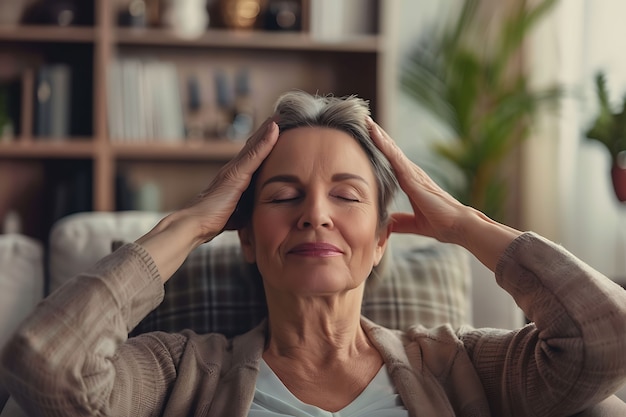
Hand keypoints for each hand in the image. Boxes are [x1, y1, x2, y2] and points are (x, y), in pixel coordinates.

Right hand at [136, 118, 278, 280]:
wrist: (194, 225)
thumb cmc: (212, 223)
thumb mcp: (236, 214)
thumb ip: (245, 210)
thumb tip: (253, 216)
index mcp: (234, 179)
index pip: (253, 157)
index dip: (264, 144)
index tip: (277, 131)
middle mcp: (233, 169)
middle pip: (253, 146)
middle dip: (267, 131)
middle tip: (281, 115)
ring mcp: (234, 170)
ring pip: (255, 144)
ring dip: (268, 129)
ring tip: (281, 114)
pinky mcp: (236, 174)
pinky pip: (254, 154)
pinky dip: (266, 140)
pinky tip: (275, 128)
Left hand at [367, 118, 470, 244]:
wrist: (456, 226)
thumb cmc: (440, 223)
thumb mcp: (413, 223)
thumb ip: (400, 222)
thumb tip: (386, 225)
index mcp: (410, 181)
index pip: (391, 161)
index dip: (381, 148)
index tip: (367, 136)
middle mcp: (411, 173)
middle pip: (390, 150)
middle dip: (377, 135)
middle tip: (363, 120)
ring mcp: (412, 172)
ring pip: (391, 149)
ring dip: (378, 134)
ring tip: (366, 120)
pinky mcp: (412, 176)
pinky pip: (394, 156)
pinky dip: (383, 143)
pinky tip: (373, 132)